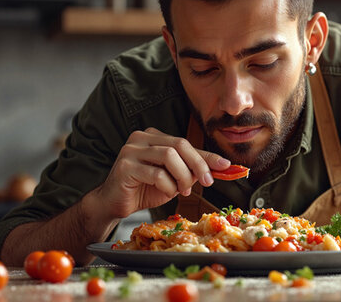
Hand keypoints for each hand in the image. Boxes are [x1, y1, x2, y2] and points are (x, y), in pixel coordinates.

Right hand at [89, 127, 229, 218]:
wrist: (114, 203)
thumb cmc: (143, 190)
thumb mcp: (174, 179)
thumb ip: (192, 171)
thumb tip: (220, 167)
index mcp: (154, 137)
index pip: (186, 143)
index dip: (207, 155)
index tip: (225, 165)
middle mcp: (141, 138)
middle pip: (179, 145)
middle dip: (197, 164)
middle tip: (206, 182)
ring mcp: (131, 150)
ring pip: (169, 156)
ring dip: (182, 177)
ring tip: (183, 191)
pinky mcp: (125, 166)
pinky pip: (155, 173)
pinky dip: (167, 185)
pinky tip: (167, 192)